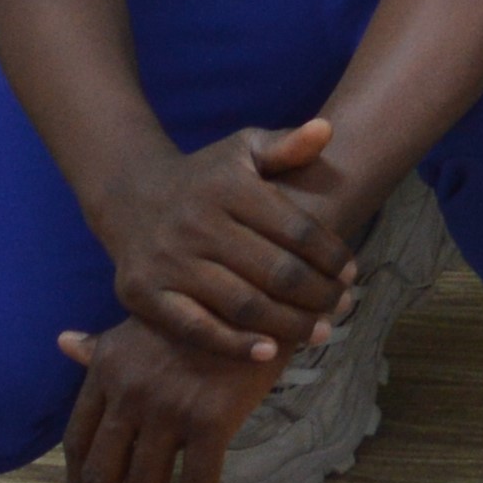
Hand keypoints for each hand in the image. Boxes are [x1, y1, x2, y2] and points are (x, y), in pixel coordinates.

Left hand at [53, 314, 286, 482]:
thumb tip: (63, 343)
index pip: (77, 441)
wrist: (259, 291)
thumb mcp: (143, 322)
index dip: (77, 482)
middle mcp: (130, 393)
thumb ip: (103, 347)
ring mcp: (169, 408)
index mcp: (107, 371)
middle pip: (103, 476)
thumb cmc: (201, 306)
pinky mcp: (211, 419)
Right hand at [90, 118, 356, 363]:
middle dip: (318, 294)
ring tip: (321, 332)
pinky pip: (196, 329)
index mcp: (229, 189)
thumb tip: (326, 129)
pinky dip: (234, 345)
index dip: (330, 255)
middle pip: (274, 271)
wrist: (129, 197)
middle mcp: (197, 225)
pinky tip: (269, 352)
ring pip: (242, 305)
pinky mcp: (144, 296)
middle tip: (344, 306)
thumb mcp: (243, 150)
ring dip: (289, 324)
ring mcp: (169, 263)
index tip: (353, 272)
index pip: (295, 229)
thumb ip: (286, 146)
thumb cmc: (205, 177)